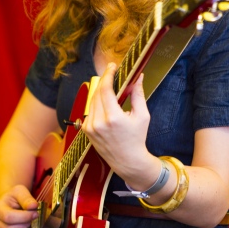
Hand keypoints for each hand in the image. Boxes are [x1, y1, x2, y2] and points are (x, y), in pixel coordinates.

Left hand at [82, 63, 159, 188]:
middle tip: (112, 72)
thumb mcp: (142, 116)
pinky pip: (90, 111)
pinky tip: (105, 102)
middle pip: (97, 93)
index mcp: (113, 118)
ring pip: (92, 101)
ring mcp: (90, 127)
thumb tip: (138, 77)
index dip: (108, 75)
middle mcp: (98, 122)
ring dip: (100, 91)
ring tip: (110, 86)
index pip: (105, 89)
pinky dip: (97, 103)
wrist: (127, 160)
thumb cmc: (137, 138)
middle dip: (104, 80)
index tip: (112, 67)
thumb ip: (138, 95)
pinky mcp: (86, 130)